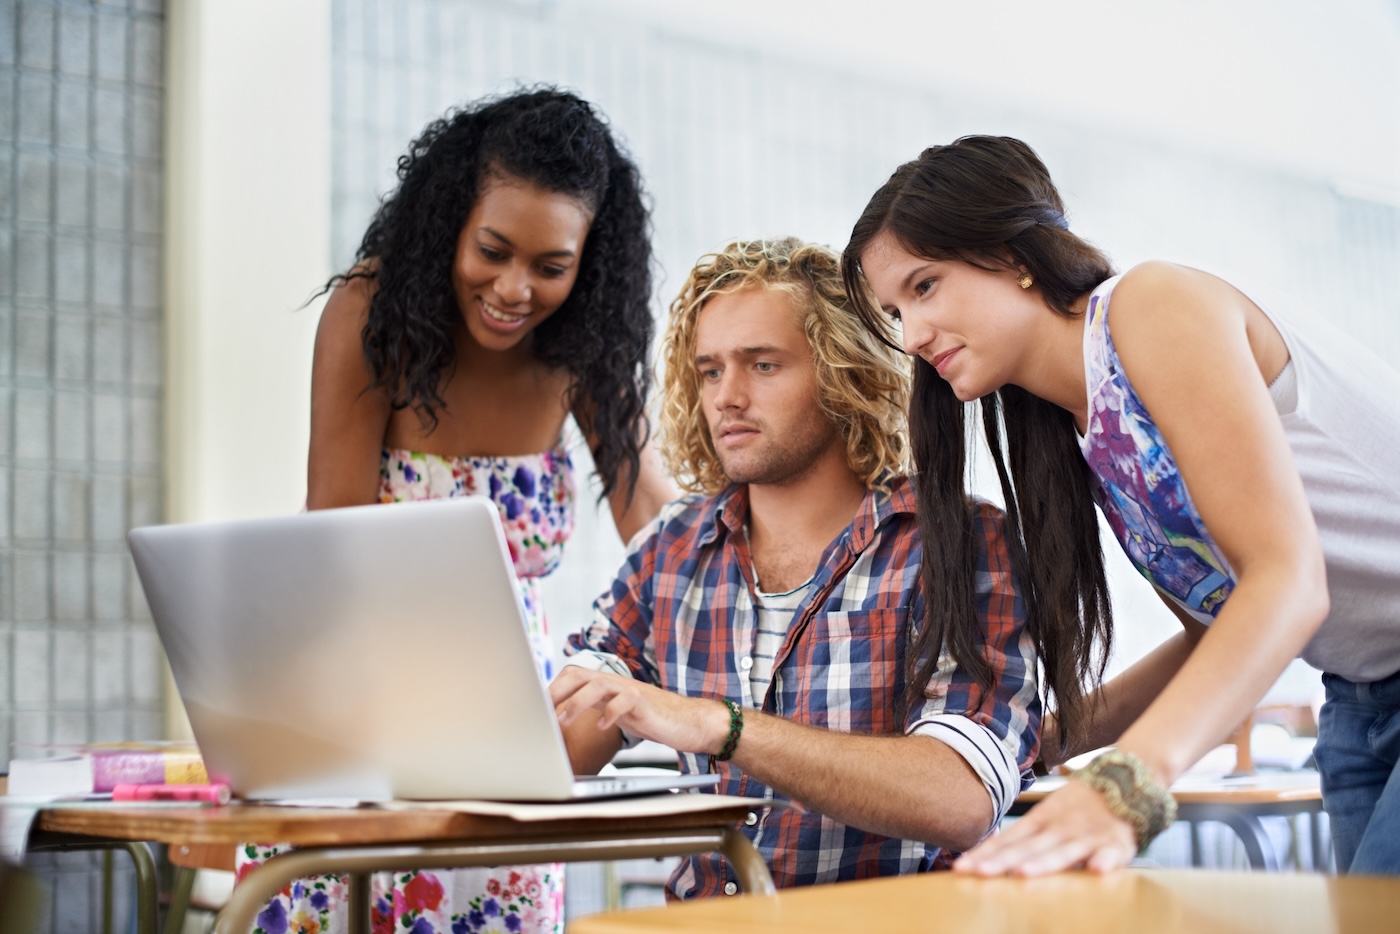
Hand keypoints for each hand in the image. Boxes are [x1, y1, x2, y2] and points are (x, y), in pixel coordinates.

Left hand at [550, 667, 729, 754]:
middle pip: (579, 674)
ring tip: (562, 720)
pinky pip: (625, 700)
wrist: (687, 721)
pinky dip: (611, 712)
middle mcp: (614, 682)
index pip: (572, 677)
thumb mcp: (613, 713)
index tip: (533, 706)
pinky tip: (603, 725)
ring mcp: (630, 689)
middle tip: (541, 710)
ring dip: (576, 702)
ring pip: (598, 684)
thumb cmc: (649, 718)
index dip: (552, 689)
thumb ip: (592, 708)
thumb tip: (560, 717)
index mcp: (604, 685)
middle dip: (557, 691)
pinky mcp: (645, 701)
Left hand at [953, 779, 1136, 875]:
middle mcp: (1059, 827)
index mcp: (1040, 821)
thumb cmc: (1078, 809)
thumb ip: (1021, 838)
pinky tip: (1097, 870)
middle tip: (980, 872)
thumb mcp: (1045, 817)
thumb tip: (985, 853)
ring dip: (1044, 861)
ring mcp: (1087, 835)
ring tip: (1023, 872)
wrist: (1126, 783)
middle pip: (1028, 846)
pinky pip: (1112, 853)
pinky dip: (1106, 860)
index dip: (985, 854)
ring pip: (1063, 850)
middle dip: (1003, 860)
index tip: (962, 867)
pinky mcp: (1117, 843)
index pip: (1008, 840)